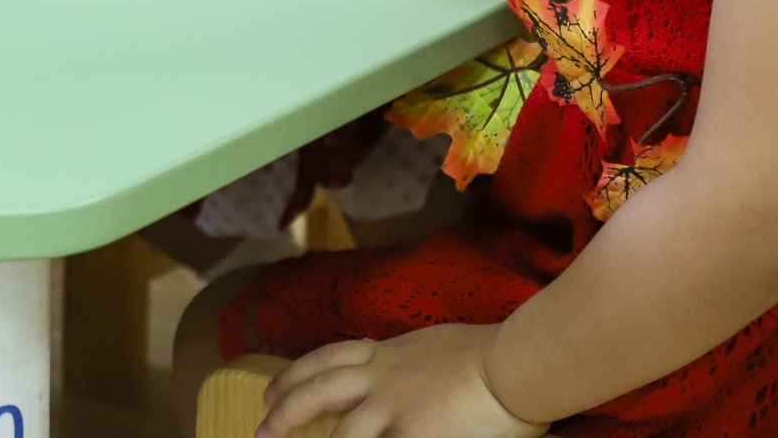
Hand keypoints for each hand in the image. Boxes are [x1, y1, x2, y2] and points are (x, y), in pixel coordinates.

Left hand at [260, 326, 544, 437]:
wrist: (516, 363)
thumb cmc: (493, 353)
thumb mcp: (440, 348)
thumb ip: (418, 363)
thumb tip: (416, 377)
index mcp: (389, 355)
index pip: (330, 359)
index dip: (296, 374)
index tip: (272, 388)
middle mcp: (383, 379)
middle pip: (318, 389)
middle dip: (285, 409)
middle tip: (262, 429)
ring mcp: (395, 410)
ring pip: (342, 435)